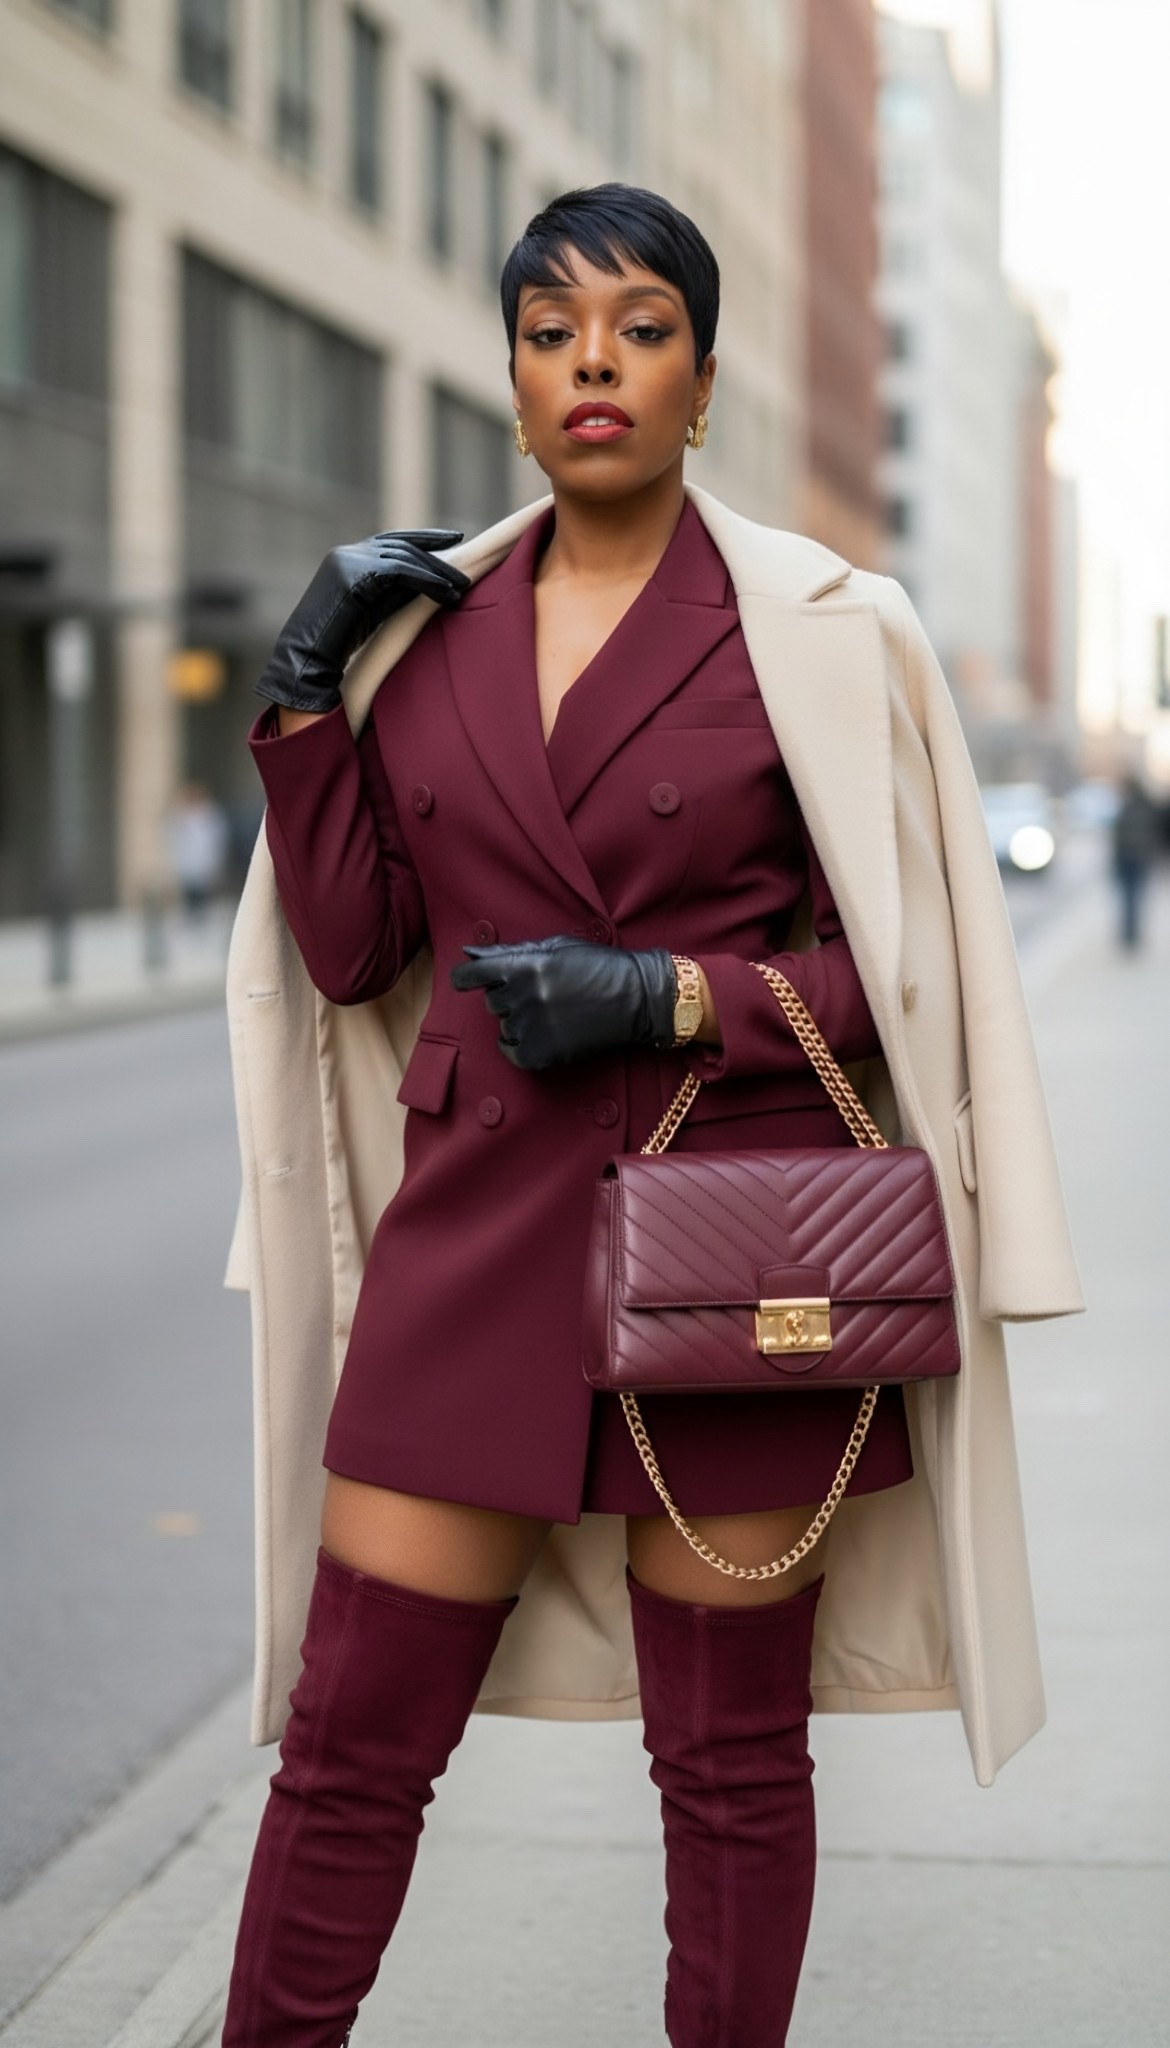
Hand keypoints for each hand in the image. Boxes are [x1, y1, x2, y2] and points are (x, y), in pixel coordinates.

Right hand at [254, 529, 470, 714]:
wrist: (308, 656)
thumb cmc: (339, 641)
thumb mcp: (372, 609)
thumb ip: (394, 592)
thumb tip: (429, 585)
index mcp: (349, 558)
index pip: (392, 541)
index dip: (423, 539)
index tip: (452, 540)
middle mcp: (348, 553)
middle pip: (402, 545)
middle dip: (436, 551)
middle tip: (467, 561)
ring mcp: (349, 561)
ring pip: (404, 557)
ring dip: (437, 571)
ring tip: (463, 584)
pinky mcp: (355, 576)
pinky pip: (401, 572)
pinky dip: (427, 581)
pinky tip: (447, 593)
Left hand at [450, 935, 676, 1069]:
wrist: (639, 998)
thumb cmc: (599, 966)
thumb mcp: (556, 947)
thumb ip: (511, 951)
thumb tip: (470, 953)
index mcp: (526, 965)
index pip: (473, 975)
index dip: (465, 978)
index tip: (465, 981)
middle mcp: (525, 996)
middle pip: (493, 1001)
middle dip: (509, 996)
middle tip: (541, 993)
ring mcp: (533, 1027)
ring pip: (504, 1026)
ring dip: (520, 1020)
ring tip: (552, 1013)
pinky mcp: (544, 1053)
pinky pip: (512, 1053)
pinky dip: (518, 1047)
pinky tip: (538, 1035)